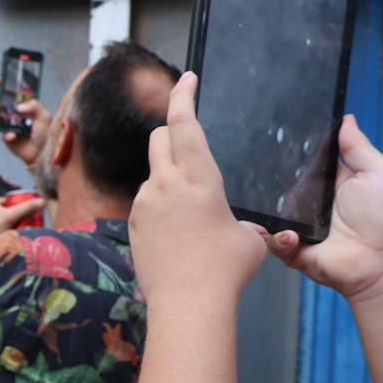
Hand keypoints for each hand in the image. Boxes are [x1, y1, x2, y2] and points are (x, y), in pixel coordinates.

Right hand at [0, 80, 51, 167]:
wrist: (43, 153)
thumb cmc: (46, 133)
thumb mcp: (44, 116)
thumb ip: (34, 106)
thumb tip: (19, 107)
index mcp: (26, 107)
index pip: (15, 93)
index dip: (6, 85)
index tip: (0, 79)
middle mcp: (16, 115)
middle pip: (2, 104)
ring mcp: (10, 126)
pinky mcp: (7, 138)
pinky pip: (2, 133)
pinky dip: (7, 134)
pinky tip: (13, 136)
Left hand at [0, 195, 46, 254]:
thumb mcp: (10, 217)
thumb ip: (26, 209)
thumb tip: (43, 201)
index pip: (9, 202)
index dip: (18, 209)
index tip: (27, 217)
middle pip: (4, 212)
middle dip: (14, 219)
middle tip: (22, 226)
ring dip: (7, 227)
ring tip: (14, 234)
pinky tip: (3, 240)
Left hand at [129, 72, 265, 301]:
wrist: (187, 303)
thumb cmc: (225, 269)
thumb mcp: (249, 237)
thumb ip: (240, 219)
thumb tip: (236, 226)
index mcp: (198, 177)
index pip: (184, 123)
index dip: (184, 96)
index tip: (186, 79)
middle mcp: (164, 184)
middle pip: (158, 138)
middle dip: (171, 133)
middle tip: (188, 144)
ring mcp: (143, 204)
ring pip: (153, 176)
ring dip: (168, 181)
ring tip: (192, 217)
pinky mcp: (132, 224)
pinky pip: (146, 204)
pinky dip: (160, 207)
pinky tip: (177, 235)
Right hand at [264, 114, 382, 304]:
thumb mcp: (377, 173)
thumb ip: (357, 148)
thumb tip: (345, 119)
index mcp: (327, 187)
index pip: (300, 168)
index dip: (288, 158)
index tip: (272, 143)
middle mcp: (310, 207)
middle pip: (278, 190)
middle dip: (267, 184)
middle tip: (261, 177)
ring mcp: (299, 229)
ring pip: (269, 215)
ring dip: (267, 213)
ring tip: (272, 211)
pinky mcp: (292, 251)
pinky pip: (273, 242)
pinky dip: (277, 238)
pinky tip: (289, 234)